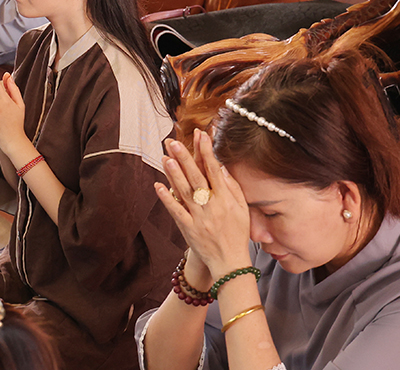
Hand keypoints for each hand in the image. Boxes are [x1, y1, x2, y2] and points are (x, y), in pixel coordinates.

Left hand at [155, 130, 253, 279]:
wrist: (230, 263)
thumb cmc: (237, 234)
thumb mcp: (242, 210)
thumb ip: (233, 188)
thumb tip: (222, 168)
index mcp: (227, 200)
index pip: (215, 171)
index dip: (207, 152)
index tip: (201, 135)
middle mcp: (212, 207)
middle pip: (197, 179)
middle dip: (186, 159)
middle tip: (175, 143)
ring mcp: (199, 218)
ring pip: (185, 193)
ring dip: (174, 175)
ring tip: (165, 158)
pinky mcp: (188, 229)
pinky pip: (176, 212)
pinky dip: (167, 199)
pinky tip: (157, 186)